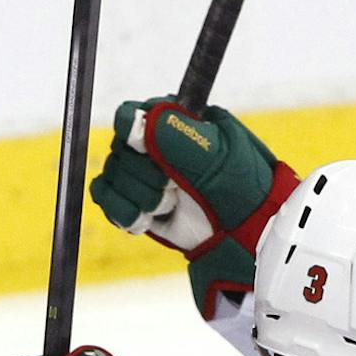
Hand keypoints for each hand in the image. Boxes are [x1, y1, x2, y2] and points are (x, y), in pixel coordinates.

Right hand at [90, 96, 299, 316]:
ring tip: (168, 206)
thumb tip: (135, 121)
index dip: (135, 139)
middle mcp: (157, 146)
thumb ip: (175, 132)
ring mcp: (148, 176)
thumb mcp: (217, 155)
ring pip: (112, 177)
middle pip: (119, 151)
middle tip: (174, 189)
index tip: (155, 157)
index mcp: (177, 121)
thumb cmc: (242, 191)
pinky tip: (144, 220)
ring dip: (139, 196)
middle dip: (144, 176)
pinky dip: (122, 211)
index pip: (130, 116)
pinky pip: (107, 199)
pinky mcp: (139, 205)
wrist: (248, 239)